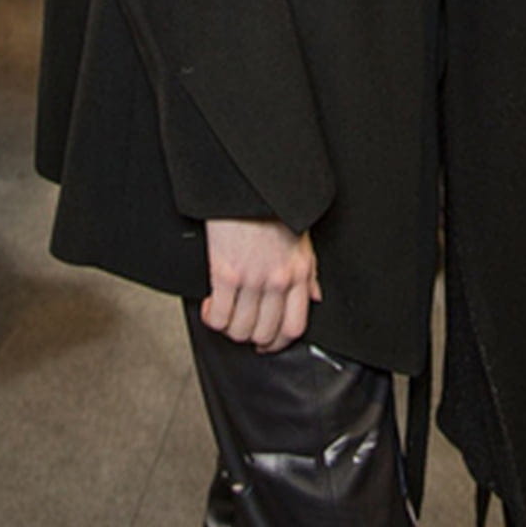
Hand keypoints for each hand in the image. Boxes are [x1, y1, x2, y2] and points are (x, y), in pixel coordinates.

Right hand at [202, 218, 320, 353]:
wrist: (250, 182)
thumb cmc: (273, 206)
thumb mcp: (302, 238)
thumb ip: (309, 272)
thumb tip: (314, 297)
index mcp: (299, 272)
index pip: (294, 326)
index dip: (278, 343)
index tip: (267, 343)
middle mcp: (279, 280)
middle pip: (265, 333)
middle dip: (250, 337)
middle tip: (241, 328)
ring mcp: (253, 278)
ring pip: (240, 330)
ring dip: (229, 330)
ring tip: (224, 316)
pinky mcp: (226, 273)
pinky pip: (219, 316)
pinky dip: (212, 318)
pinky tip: (210, 307)